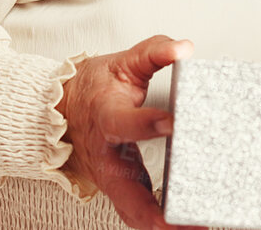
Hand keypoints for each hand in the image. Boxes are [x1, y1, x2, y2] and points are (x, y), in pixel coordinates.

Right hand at [56, 35, 201, 229]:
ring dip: (162, 225)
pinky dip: (160, 223)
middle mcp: (106, 155)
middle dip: (157, 211)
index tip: (172, 122)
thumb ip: (155, 52)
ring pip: (133, 212)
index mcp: (105, 118)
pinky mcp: (120, 188)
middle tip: (191, 218)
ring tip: (197, 229)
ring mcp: (111, 177)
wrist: (63, 108)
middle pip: (126, 192)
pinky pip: (138, 212)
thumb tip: (183, 48)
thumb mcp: (122, 62)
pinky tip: (187, 226)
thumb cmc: (94, 88)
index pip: (123, 123)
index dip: (146, 123)